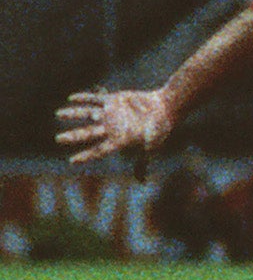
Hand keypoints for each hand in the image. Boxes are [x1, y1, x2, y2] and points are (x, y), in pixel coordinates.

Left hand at [55, 88, 171, 163]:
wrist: (167, 107)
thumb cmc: (160, 129)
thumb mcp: (151, 148)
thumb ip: (142, 162)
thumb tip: (141, 182)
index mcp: (120, 141)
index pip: (99, 151)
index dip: (86, 156)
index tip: (72, 161)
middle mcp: (112, 128)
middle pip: (88, 133)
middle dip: (74, 136)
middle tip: (59, 139)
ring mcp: (112, 113)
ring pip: (88, 114)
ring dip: (73, 113)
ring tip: (58, 114)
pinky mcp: (114, 100)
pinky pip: (95, 99)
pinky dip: (84, 98)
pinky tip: (72, 98)